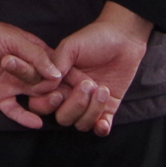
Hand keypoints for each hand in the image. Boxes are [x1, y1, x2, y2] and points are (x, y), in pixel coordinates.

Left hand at [0, 15, 68, 128]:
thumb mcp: (13, 40)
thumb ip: (36, 57)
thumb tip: (58, 75)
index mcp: (35, 54)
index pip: (58, 70)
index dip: (71, 80)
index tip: (88, 90)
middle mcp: (27, 71)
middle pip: (48, 88)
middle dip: (58, 94)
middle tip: (64, 99)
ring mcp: (12, 84)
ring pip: (34, 100)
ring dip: (44, 105)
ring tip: (50, 108)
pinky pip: (13, 110)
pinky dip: (23, 117)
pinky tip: (35, 124)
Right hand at [48, 2, 152, 135]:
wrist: (123, 39)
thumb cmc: (94, 38)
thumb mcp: (70, 47)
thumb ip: (56, 64)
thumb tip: (45, 84)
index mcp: (57, 82)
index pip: (42, 102)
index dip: (47, 103)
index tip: (59, 92)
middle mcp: (70, 95)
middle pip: (62, 118)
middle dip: (74, 106)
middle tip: (87, 84)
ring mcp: (89, 104)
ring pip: (81, 124)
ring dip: (91, 111)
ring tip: (101, 88)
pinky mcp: (107, 108)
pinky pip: (100, 128)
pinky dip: (101, 128)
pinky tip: (103, 121)